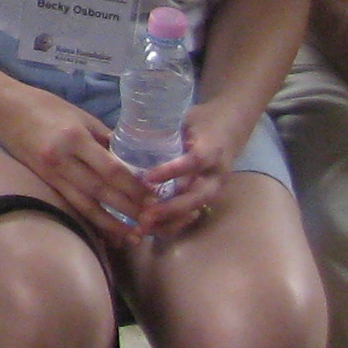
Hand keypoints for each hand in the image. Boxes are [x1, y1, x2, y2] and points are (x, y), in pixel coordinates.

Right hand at [0, 81, 155, 245]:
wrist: (2, 109)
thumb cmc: (44, 106)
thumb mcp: (80, 116)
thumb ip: (104, 139)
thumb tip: (131, 160)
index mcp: (74, 138)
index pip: (111, 169)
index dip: (135, 186)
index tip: (155, 197)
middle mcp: (62, 160)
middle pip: (101, 191)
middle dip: (129, 209)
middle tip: (152, 221)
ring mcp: (50, 174)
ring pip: (85, 205)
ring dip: (111, 224)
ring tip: (132, 237)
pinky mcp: (44, 182)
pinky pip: (71, 205)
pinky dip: (90, 220)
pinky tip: (105, 232)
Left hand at [137, 102, 251, 240]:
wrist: (231, 125)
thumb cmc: (201, 120)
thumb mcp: (184, 119)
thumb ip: (161, 130)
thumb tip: (116, 137)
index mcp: (211, 148)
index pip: (194, 162)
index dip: (172, 171)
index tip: (148, 178)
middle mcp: (216, 173)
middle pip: (197, 195)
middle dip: (171, 208)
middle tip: (145, 216)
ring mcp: (214, 187)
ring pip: (195, 209)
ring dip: (169, 220)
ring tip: (143, 228)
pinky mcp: (208, 195)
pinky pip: (192, 212)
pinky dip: (172, 222)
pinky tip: (150, 228)